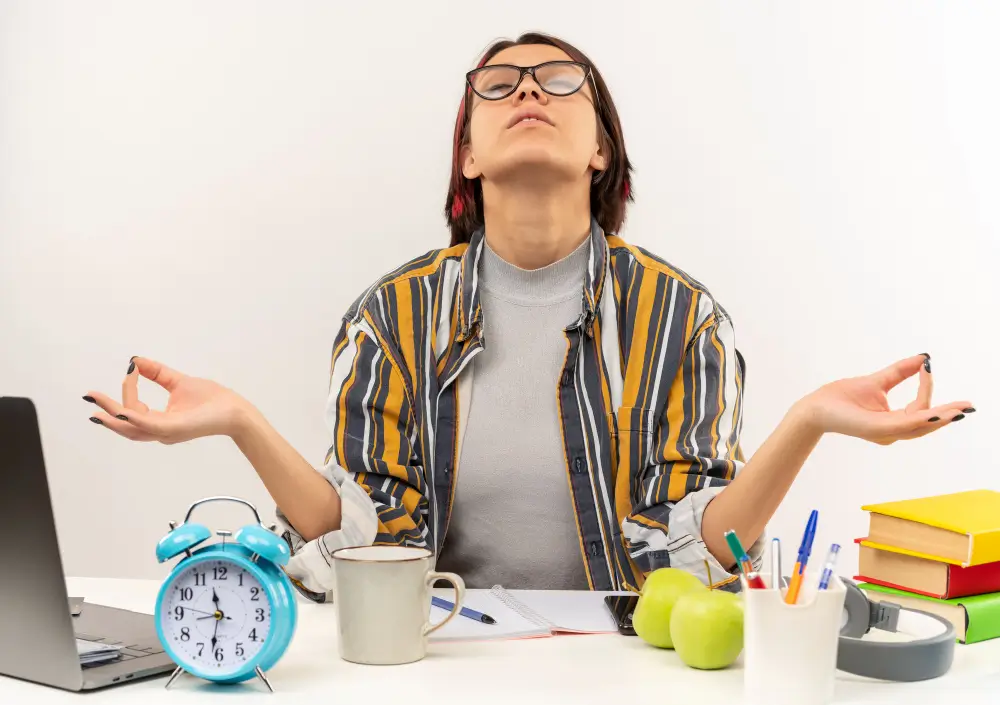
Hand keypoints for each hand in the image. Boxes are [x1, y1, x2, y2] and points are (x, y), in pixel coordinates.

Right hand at [83, 356, 254, 443]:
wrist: (236, 411)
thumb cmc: (213, 400)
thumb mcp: (179, 382)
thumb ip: (157, 373)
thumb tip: (135, 360)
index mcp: (159, 421)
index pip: (132, 410)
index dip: (128, 390)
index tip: (131, 370)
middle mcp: (159, 430)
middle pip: (124, 423)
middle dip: (106, 409)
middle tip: (89, 396)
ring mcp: (166, 432)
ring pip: (131, 427)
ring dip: (112, 415)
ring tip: (96, 405)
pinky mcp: (175, 429)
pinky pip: (148, 426)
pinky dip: (133, 419)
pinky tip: (122, 411)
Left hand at [796, 353, 974, 444]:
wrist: (816, 407)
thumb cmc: (841, 397)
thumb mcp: (877, 381)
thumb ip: (900, 372)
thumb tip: (923, 358)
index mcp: (894, 421)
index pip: (920, 408)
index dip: (927, 389)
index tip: (928, 367)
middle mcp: (892, 431)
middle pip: (927, 422)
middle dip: (949, 414)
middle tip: (969, 407)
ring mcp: (885, 433)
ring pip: (919, 426)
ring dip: (940, 417)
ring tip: (958, 410)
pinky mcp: (876, 430)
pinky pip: (903, 425)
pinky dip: (921, 420)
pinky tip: (934, 413)